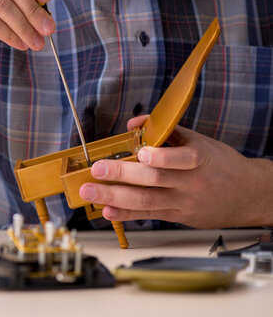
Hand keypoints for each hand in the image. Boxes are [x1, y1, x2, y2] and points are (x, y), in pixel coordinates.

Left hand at [79, 115, 272, 228]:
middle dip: (122, 175)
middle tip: (98, 170)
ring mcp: (182, 202)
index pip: (181, 158)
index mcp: (199, 158)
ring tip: (91, 192)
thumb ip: (166, 131)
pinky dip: (125, 214)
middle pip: (154, 180)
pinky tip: (107, 211)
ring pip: (146, 200)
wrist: (248, 195)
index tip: (142, 153)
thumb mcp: (199, 141)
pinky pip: (148, 214)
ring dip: (114, 197)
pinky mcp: (176, 216)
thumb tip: (135, 122)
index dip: (161, 156)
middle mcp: (190, 182)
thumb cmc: (219, 164)